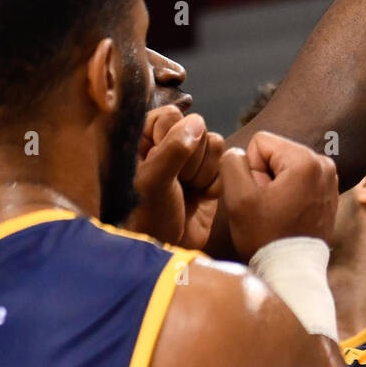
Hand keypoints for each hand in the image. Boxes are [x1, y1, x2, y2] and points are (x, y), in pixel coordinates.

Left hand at [131, 107, 224, 249]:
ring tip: (188, 190)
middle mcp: (166, 146)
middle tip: (177, 181)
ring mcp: (189, 161)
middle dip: (191, 157)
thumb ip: (173, 150)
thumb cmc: (147, 217)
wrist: (166, 251)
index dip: (172, 135)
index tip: (162, 160)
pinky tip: (200, 197)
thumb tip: (196, 123)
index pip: (169, 115)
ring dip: (203, 170)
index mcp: (142, 141)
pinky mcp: (208, 177)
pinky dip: (214, 182)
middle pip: (196, 127)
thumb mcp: (152, 182)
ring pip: (213, 143)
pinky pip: (223, 163)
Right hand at [219, 130, 339, 259]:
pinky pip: (298, 179)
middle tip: (267, 207)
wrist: (291, 272)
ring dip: (275, 186)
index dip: (251, 168)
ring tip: (278, 212)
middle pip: (275, 153)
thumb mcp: (239, 198)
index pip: (261, 142)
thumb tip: (238, 153)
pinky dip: (289, 193)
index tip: (259, 196)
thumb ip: (232, 164)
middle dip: (264, 176)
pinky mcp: (329, 191)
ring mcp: (330, 178)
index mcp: (306, 160)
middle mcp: (324, 164)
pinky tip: (288, 214)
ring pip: (285, 166)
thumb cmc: (265, 237)